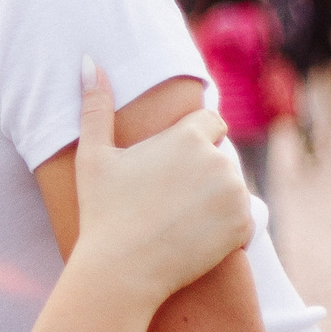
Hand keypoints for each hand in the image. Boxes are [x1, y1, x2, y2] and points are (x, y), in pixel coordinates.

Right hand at [69, 60, 249, 301]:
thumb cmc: (103, 212)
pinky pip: (243, 220)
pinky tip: (194, 237)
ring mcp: (235, 194)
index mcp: (188, 136)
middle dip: (203, 172)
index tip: (172, 166)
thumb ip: (96, 107)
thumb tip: (87, 60)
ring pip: (233, 187)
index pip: (211, 122)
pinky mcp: (243, 226)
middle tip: (169, 200)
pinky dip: (226, 229)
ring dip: (216, 198)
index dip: (193, 141)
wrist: (122, 271)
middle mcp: (219, 160)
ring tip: (180, 220)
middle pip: (222, 156)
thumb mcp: (93, 157)